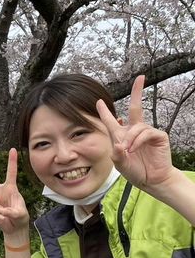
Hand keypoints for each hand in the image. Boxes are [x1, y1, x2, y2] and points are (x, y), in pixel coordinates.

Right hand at [0, 149, 29, 236]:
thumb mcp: (21, 214)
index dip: (12, 161)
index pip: (11, 173)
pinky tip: (1, 218)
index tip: (13, 149)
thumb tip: (1, 211)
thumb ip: (13, 212)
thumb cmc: (20, 218)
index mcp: (11, 188)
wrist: (14, 228)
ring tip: (3, 215)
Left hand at [96, 75, 174, 190]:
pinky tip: (134, 149)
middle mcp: (134, 131)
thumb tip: (118, 144)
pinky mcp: (158, 136)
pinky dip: (138, 141)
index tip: (99, 101)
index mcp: (121, 136)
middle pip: (135, 107)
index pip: (112, 120)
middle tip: (140, 77)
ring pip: (136, 127)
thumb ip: (116, 154)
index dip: (105, 111)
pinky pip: (146, 133)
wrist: (151, 179)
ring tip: (128, 151)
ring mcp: (147, 132)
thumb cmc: (134, 171)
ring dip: (130, 139)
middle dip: (137, 91)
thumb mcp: (120, 163)